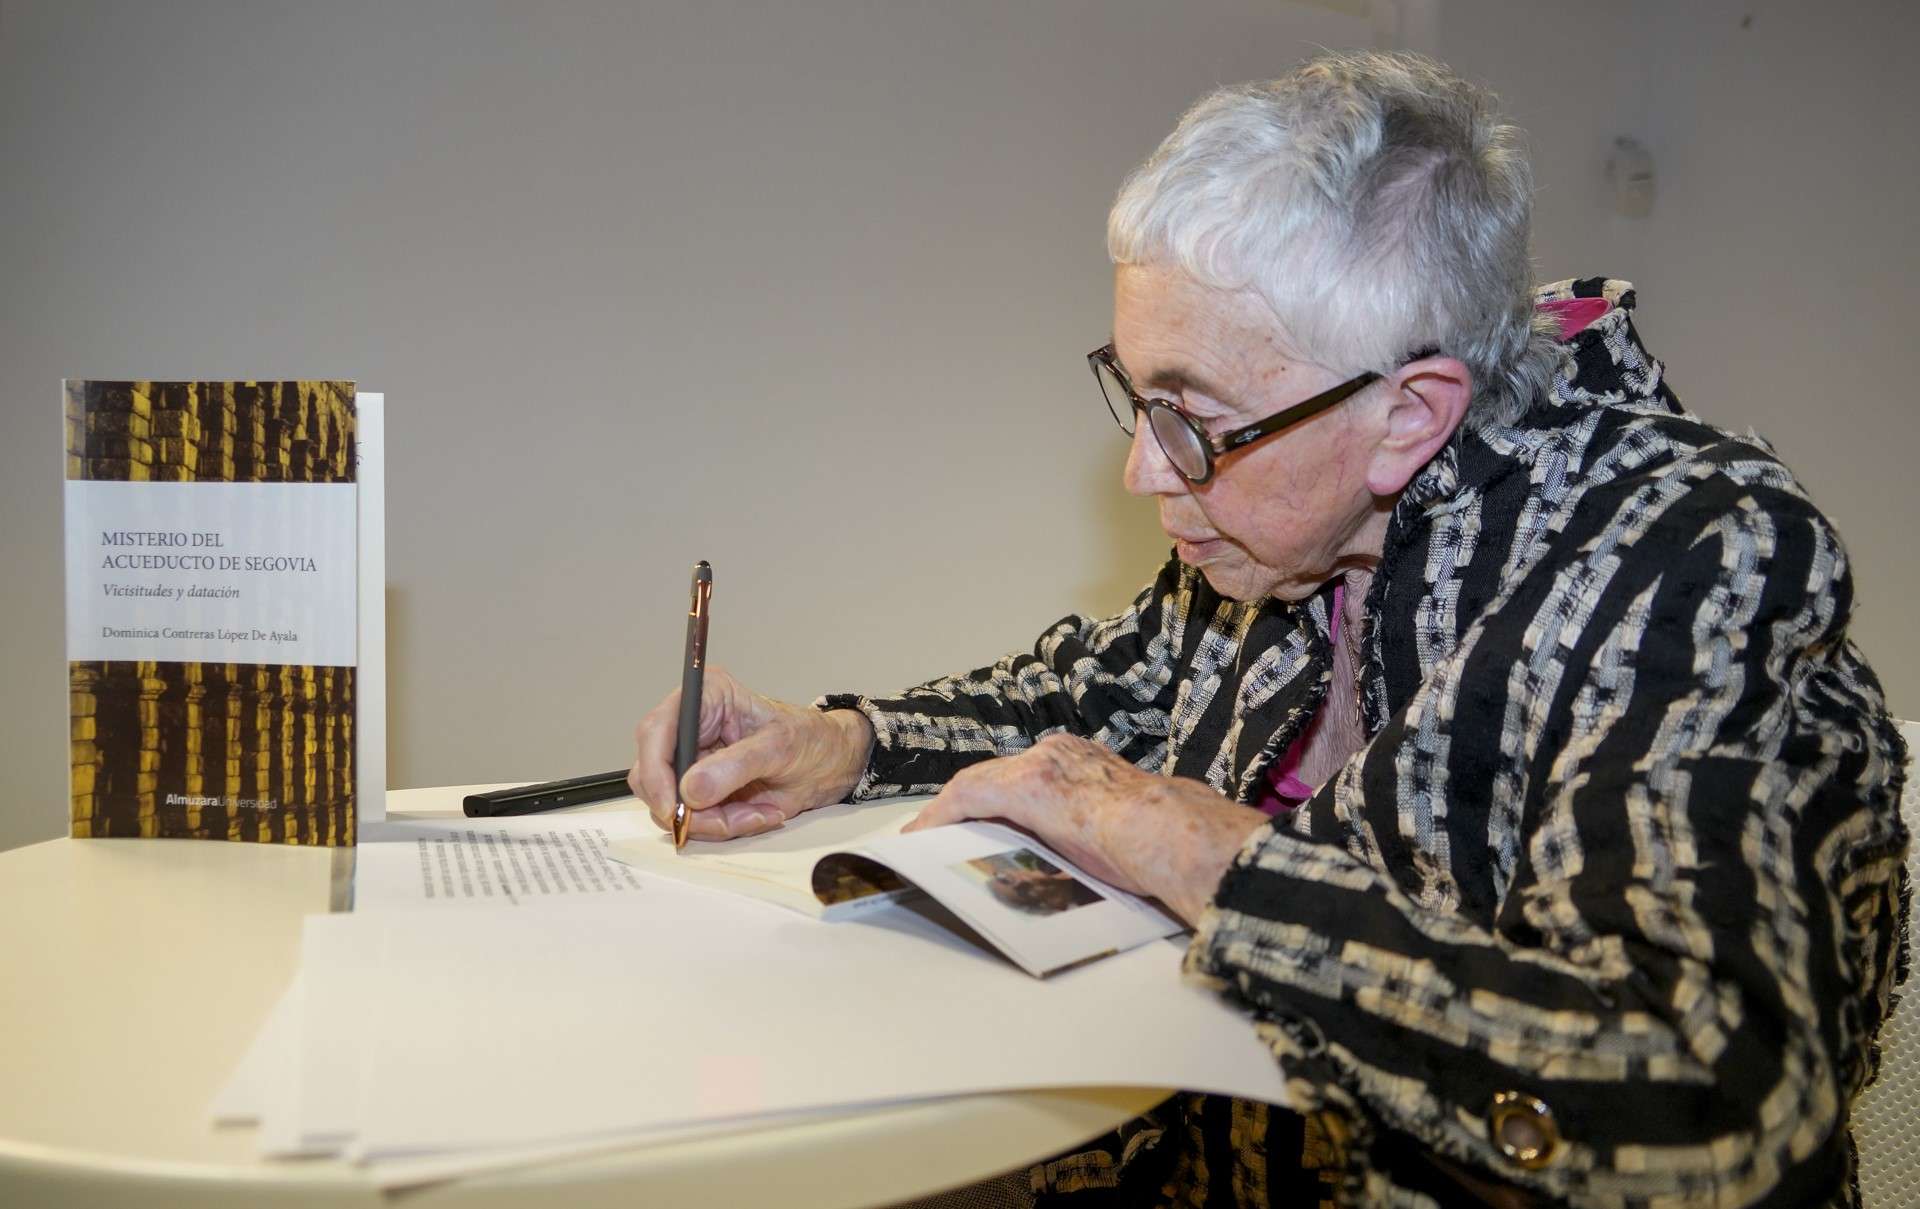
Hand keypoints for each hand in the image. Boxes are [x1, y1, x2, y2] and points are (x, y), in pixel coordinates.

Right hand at [628, 667, 873, 841]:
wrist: (832, 764)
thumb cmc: (811, 740)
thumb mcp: (780, 747)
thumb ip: (735, 766)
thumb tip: (690, 790)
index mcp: (706, 696)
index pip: (656, 731)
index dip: (655, 771)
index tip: (672, 806)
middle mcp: (690, 726)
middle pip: (652, 774)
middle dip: (688, 806)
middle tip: (728, 820)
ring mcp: (692, 760)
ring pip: (670, 804)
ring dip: (711, 820)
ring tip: (757, 813)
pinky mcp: (701, 789)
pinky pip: (694, 818)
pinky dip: (723, 826)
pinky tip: (757, 813)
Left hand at [903, 733, 1268, 925]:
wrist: (1172, 833)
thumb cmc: (1162, 841)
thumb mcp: (1119, 828)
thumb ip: (1091, 831)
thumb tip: (1091, 860)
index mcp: (1083, 761)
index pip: (1024, 777)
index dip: (995, 801)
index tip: (980, 821)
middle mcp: (1058, 753)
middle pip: (995, 779)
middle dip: (966, 807)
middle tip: (939, 832)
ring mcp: (1039, 766)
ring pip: (977, 786)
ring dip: (948, 815)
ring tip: (925, 838)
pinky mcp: (1023, 787)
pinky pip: (965, 798)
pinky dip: (939, 817)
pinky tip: (919, 838)